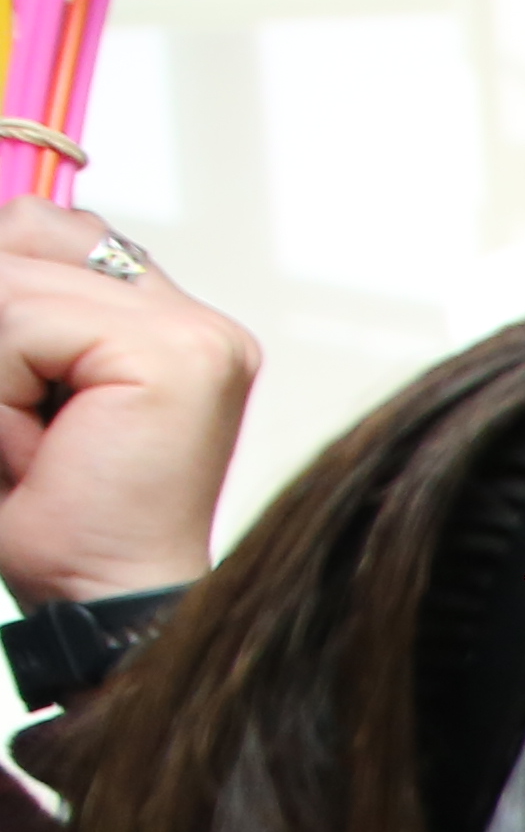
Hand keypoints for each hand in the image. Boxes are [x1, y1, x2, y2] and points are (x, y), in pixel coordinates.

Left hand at [0, 203, 251, 608]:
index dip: (4, 309)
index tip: (27, 398)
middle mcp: (194, 316)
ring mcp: (199, 332)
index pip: (39, 227)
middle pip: (24, 232)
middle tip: (30, 429)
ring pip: (9, 280)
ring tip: (34, 442)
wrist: (98, 606)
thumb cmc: (51, 517)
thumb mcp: (6, 378)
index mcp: (161, 317)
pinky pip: (22, 322)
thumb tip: (1, 225)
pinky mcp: (182, 356)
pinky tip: (46, 448)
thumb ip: (10, 300)